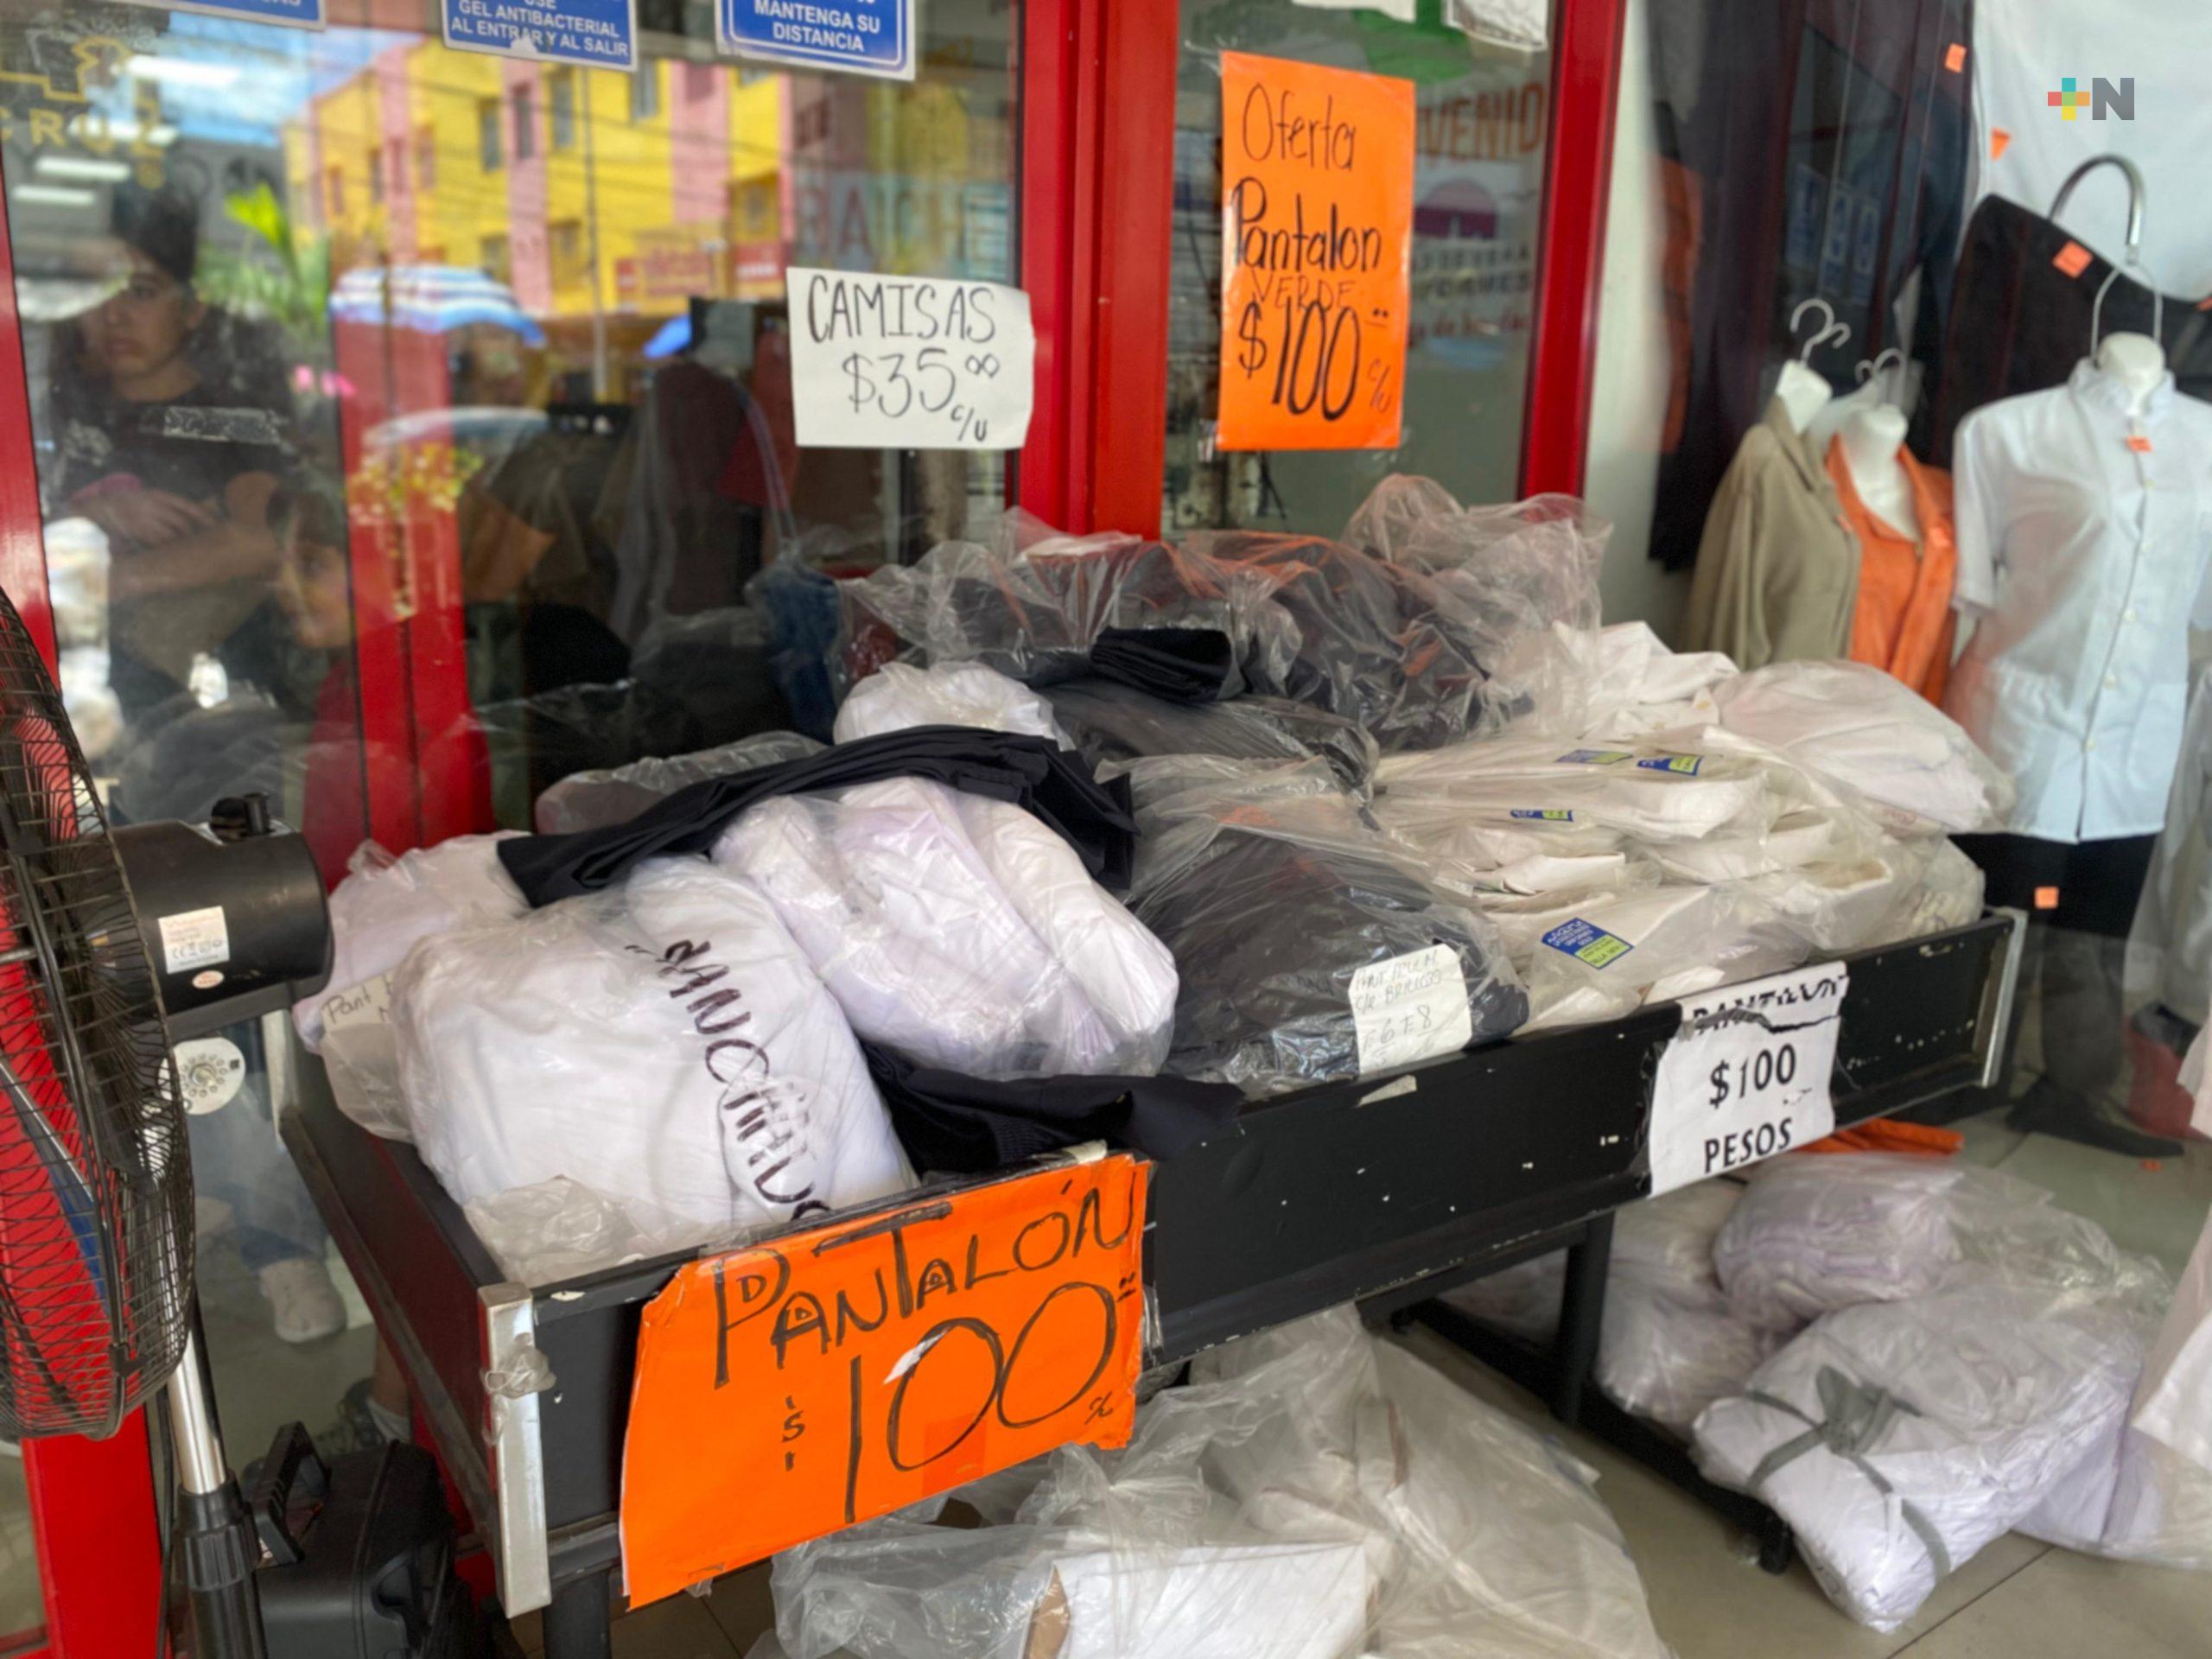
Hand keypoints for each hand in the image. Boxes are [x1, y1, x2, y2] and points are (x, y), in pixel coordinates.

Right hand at [76, 488, 216, 547]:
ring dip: (180, 543)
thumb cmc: (130, 504)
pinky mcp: (138, 533)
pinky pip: (159, 543)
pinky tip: (170, 550)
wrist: (101, 509)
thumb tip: (199, 515)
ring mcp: (146, 520)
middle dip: (193, 535)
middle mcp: (154, 506)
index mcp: (158, 495)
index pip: (188, 506)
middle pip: (183, 524)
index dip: (205, 516)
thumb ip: (169, 506)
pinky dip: (166, 548)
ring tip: (187, 548)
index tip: (217, 524)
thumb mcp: (150, 498)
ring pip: (172, 536)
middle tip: (202, 542)